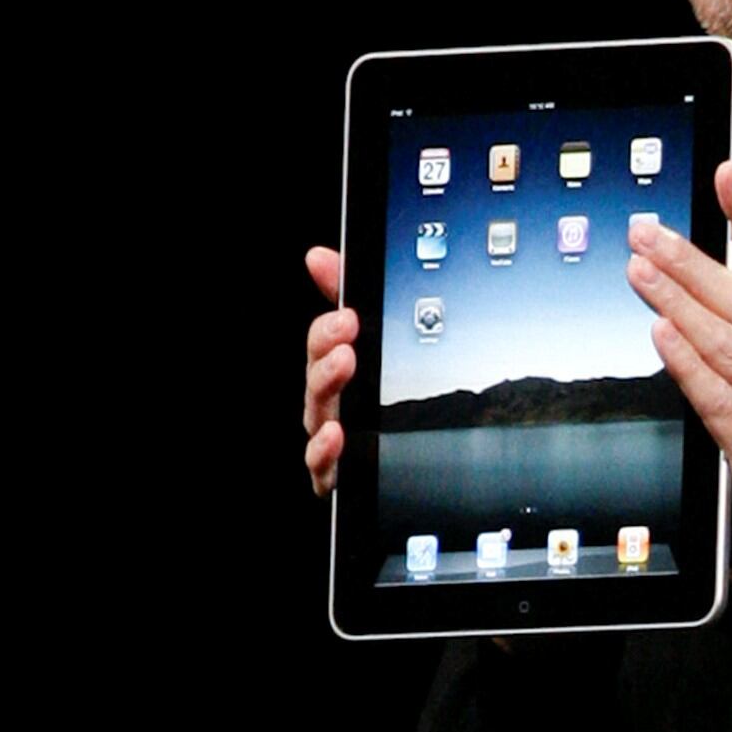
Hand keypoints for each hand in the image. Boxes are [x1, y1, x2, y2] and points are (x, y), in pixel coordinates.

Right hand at [303, 247, 358, 495]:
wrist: (413, 468)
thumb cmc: (381, 407)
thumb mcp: (377, 345)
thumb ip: (347, 297)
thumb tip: (319, 256)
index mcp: (339, 373)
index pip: (325, 343)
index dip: (329, 327)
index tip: (348, 314)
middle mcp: (332, 406)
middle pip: (317, 375)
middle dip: (327, 348)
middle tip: (347, 328)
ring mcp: (332, 441)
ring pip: (318, 415)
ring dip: (327, 386)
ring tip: (344, 364)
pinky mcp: (337, 476)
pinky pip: (324, 467)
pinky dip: (325, 451)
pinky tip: (336, 435)